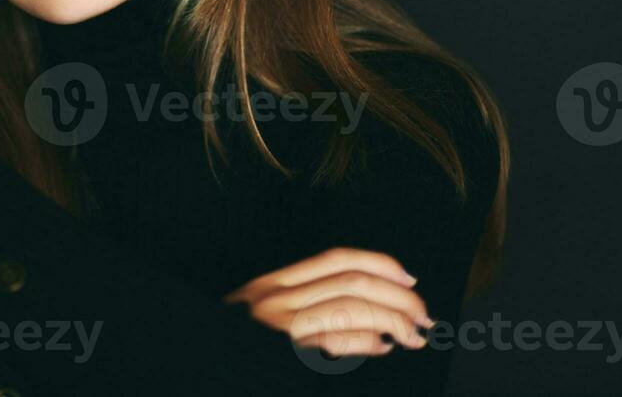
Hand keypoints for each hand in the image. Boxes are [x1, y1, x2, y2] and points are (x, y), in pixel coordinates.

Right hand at [222, 247, 434, 357]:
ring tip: (413, 335)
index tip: (409, 279)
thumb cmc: (239, 347)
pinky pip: (334, 338)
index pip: (339, 258)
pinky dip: (365, 341)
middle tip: (424, 315)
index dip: (380, 264)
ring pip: (351, 307)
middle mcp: (276, 296)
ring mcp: (278, 322)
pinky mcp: (281, 348)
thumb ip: (310, 313)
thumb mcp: (268, 321)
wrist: (198, 362)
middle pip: (353, 281)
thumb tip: (372, 324)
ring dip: (392, 319)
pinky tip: (382, 347)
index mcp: (275, 283)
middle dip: (398, 297)